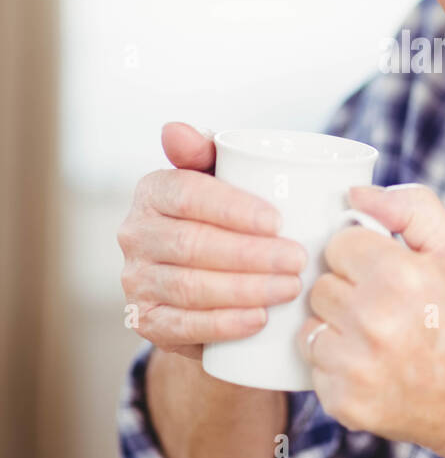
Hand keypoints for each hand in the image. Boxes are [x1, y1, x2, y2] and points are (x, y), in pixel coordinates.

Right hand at [118, 122, 306, 359]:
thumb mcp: (218, 176)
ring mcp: (137, 281)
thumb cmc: (221, 214)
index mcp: (152, 192)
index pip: (188, 195)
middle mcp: (135, 235)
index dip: (232, 208)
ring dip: (246, 290)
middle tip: (297, 259)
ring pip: (191, 287)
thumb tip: (174, 130)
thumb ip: (205, 147)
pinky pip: (184, 327)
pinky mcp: (147, 322)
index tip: (278, 221)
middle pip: (194, 245)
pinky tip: (259, 318)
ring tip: (291, 286)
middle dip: (251, 254)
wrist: (201, 273)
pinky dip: (225, 325)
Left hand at [296, 183, 444, 457]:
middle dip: (350, 292)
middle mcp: (372, 322)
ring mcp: (356, 368)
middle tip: (390, 310)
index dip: (364, 256)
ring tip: (383, 341)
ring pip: (311, 327)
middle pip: (321, 286)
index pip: (339, 244)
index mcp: (399, 276)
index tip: (388, 274)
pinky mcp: (346, 404)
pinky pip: (316, 369)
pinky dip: (339, 369)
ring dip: (338, 331)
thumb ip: (411, 208)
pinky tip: (377, 370)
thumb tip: (355, 195)